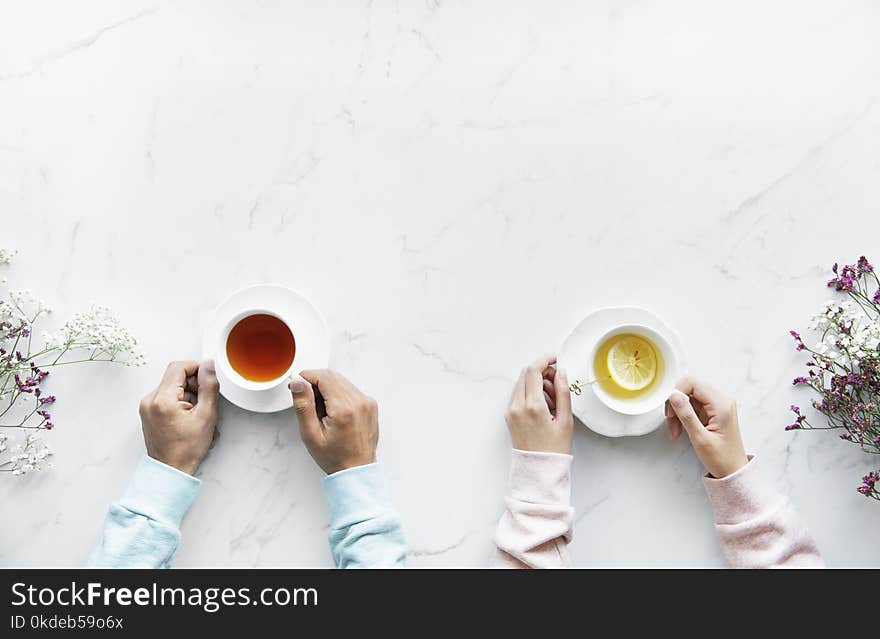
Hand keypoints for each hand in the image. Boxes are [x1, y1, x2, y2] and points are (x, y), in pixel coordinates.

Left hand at [139, 360, 219, 475]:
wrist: (171, 470)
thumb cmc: (186, 449)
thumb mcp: (206, 415)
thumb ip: (208, 386)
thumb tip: (208, 366)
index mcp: (162, 400)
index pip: (178, 367)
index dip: (196, 368)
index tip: (207, 377)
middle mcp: (149, 400)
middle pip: (175, 377)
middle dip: (193, 386)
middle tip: (205, 402)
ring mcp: (146, 407)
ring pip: (172, 388)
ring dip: (188, 395)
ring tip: (197, 414)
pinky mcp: (148, 413)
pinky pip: (166, 398)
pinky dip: (180, 403)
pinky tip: (188, 417)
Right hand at [289, 369, 377, 474]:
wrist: (356, 471)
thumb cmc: (334, 457)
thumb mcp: (310, 434)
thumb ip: (303, 405)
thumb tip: (299, 382)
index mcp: (345, 409)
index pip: (324, 376)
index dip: (307, 377)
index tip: (297, 387)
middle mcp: (360, 402)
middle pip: (333, 376)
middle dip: (316, 383)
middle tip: (308, 403)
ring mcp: (367, 402)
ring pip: (341, 381)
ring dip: (327, 389)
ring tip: (321, 412)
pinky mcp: (370, 405)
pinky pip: (350, 389)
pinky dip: (338, 395)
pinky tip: (333, 412)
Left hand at [505, 355, 573, 453]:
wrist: (538, 471)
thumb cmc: (554, 450)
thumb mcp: (565, 420)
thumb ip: (563, 392)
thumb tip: (561, 372)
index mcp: (532, 406)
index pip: (533, 371)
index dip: (545, 360)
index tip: (555, 359)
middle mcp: (517, 406)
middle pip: (526, 374)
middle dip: (542, 372)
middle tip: (557, 385)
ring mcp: (510, 411)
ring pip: (521, 383)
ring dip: (537, 383)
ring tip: (553, 401)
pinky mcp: (509, 416)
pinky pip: (518, 394)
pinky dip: (531, 393)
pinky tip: (544, 406)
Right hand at [665, 376, 748, 478]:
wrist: (733, 471)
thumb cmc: (721, 458)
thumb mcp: (700, 438)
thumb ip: (686, 414)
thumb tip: (673, 395)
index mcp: (721, 404)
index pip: (693, 383)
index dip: (676, 391)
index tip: (668, 407)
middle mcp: (721, 401)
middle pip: (689, 389)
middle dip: (676, 403)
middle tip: (670, 420)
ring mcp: (716, 406)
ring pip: (688, 398)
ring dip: (677, 412)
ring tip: (674, 430)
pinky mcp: (712, 412)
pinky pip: (692, 407)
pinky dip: (683, 416)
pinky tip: (679, 429)